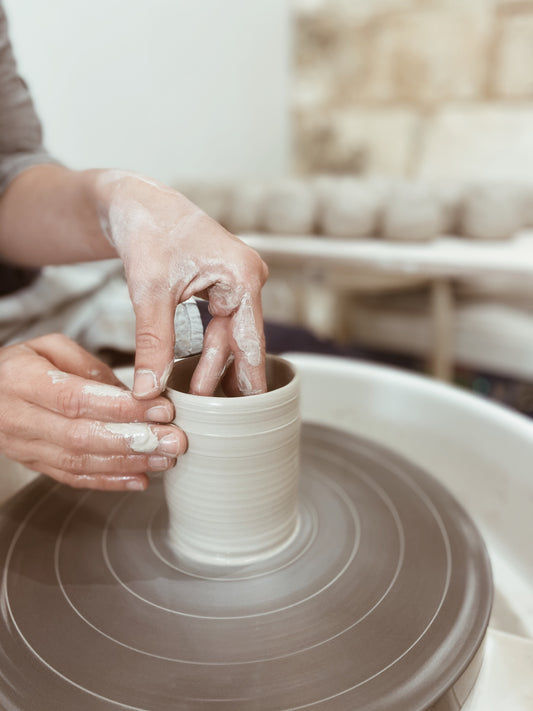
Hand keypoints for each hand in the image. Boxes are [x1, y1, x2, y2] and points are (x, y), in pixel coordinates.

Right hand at [0, 334, 186, 490]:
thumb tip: (130, 394)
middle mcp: (19, 418)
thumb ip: (89, 367)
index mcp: (22, 380)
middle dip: (135, 440)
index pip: (77, 398)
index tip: (162, 409)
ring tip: (165, 458)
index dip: (122, 408)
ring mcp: (24, 446)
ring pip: (80, 461)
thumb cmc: (21, 365)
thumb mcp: (50, 347)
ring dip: (128, 463)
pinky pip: (72, 477)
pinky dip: (109, 481)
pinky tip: (140, 479)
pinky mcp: (33, 464)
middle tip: (174, 440)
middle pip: (82, 436)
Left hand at [97, 171, 267, 397]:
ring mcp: (235, 283)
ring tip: (197, 400)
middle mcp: (247, 279)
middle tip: (209, 414)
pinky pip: (217, 326)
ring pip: (226, 336)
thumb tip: (150, 389)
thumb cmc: (147, 229)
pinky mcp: (220, 286)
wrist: (133, 200)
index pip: (251, 341)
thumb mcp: (149, 291)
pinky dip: (205, 349)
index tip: (255, 414)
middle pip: (238, 342)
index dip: (251, 380)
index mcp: (243, 276)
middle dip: (221, 377)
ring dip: (211, 366)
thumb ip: (154, 343)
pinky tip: (197, 374)